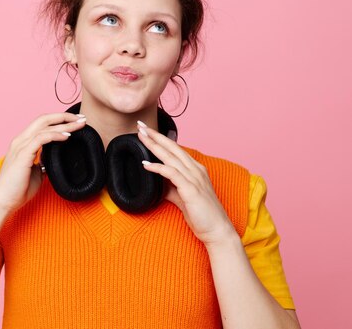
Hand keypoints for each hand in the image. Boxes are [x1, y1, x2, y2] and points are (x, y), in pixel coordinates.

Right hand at [0, 112, 86, 213]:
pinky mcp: (22, 154)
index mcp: (23, 143)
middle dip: (64, 117)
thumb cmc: (17, 189)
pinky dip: (55, 135)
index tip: (76, 122)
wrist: (4, 202)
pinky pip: (41, 138)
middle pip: (44, 119)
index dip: (59, 120)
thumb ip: (42, 162)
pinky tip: (67, 136)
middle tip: (82, 118)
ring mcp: (20, 146)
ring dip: (64, 124)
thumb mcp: (36, 172)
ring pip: (44, 127)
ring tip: (79, 124)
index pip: (42, 124)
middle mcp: (21, 140)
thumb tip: (52, 159)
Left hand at [136, 121, 236, 246]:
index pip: (175, 149)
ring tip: (141, 137)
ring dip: (154, 146)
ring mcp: (194, 179)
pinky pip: (171, 174)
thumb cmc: (201, 214)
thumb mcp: (182, 197)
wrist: (217, 231)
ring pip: (171, 157)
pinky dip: (158, 167)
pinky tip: (145, 164)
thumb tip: (156, 182)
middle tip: (141, 126)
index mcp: (195, 169)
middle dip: (156, 136)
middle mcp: (196, 170)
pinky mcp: (191, 189)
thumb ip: (170, 187)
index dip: (161, 139)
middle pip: (172, 147)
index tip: (147, 131)